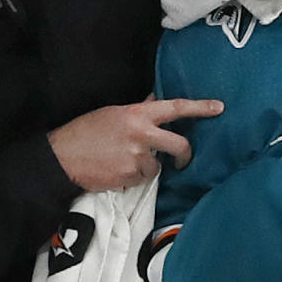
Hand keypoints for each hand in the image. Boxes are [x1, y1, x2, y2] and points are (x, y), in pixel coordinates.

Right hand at [48, 96, 223, 191]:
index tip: (218, 108)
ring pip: (157, 167)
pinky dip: (133, 177)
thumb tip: (155, 101)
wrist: (62, 156)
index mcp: (137, 114)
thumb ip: (138, 111)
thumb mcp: (113, 113)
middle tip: (182, 160)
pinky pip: (141, 180)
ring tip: (124, 161)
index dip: (199, 108)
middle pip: (179, 146)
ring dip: (147, 167)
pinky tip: (116, 170)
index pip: (175, 108)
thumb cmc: (85, 131)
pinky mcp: (130, 178)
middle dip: (184, 155)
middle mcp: (141, 135)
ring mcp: (137, 158)